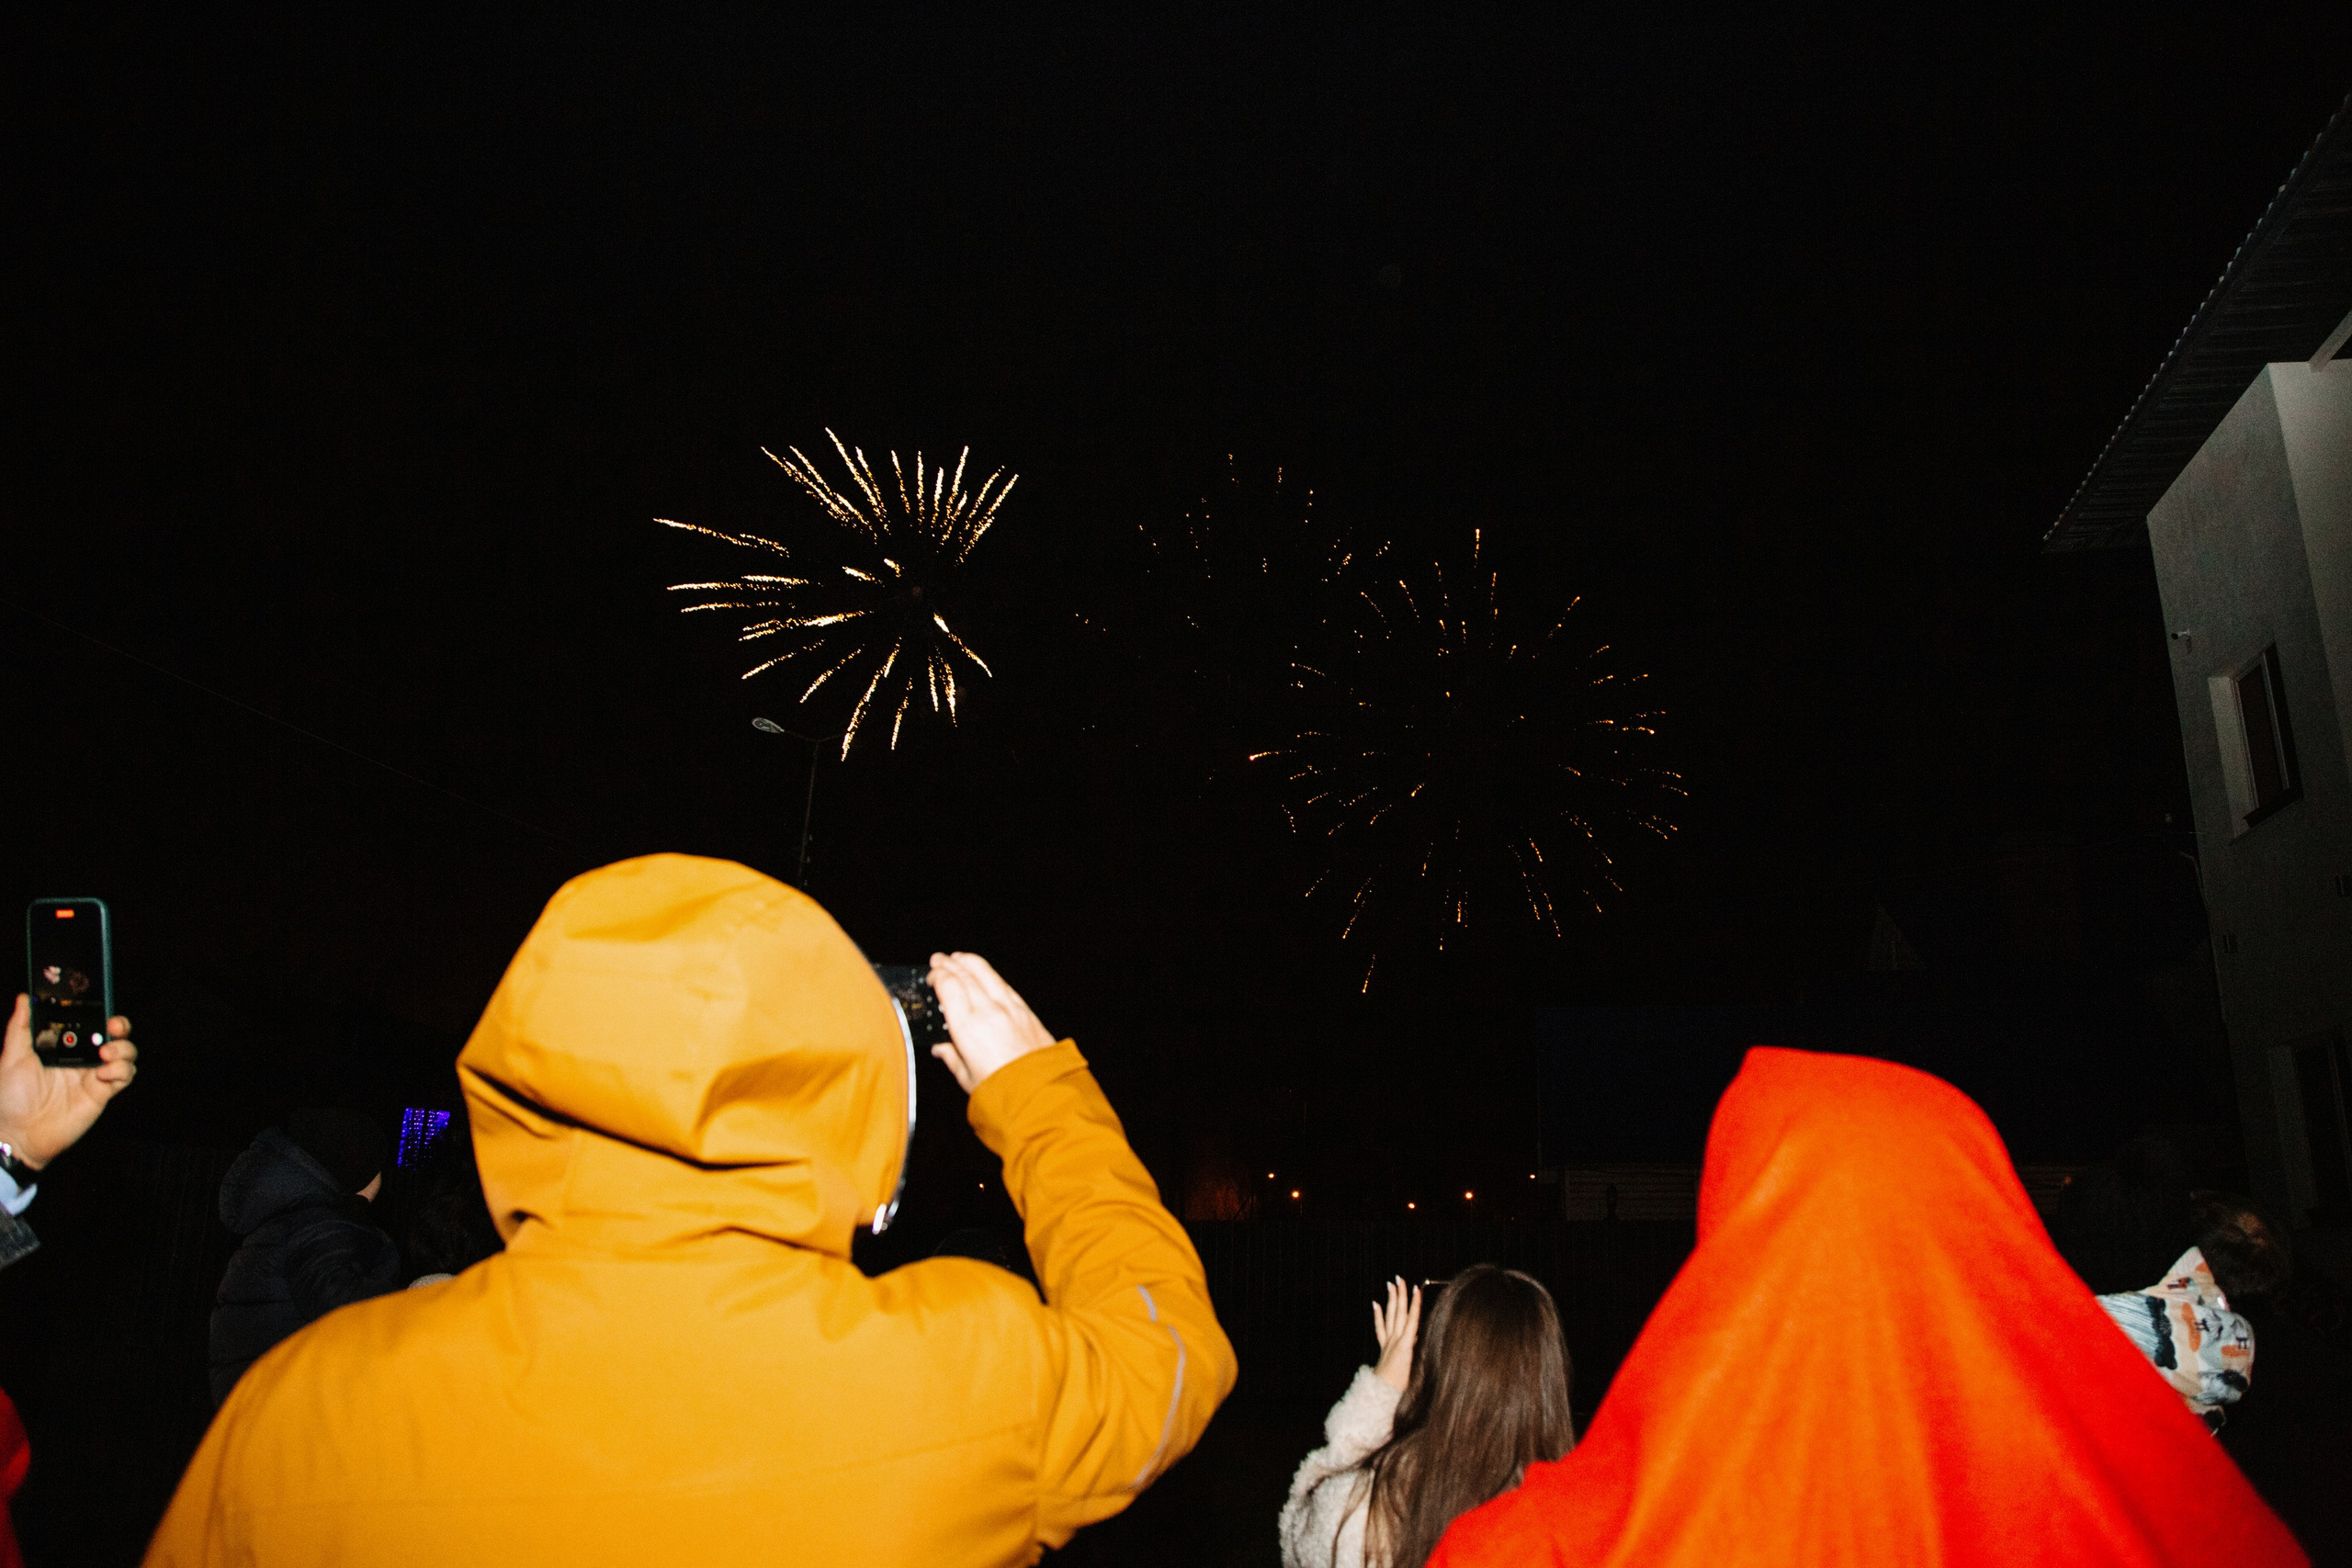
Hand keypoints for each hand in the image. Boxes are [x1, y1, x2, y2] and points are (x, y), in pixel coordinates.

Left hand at [0, 994, 138, 1169]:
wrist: (18, 1135)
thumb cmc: (10, 1099)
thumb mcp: (12, 1058)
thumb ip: (20, 1028)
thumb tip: (23, 998)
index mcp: (63, 1047)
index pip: (88, 1023)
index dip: (99, 1012)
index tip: (100, 1005)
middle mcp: (82, 1058)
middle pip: (114, 1034)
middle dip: (120, 1025)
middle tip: (112, 1026)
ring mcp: (94, 1075)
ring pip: (126, 1053)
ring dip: (123, 1048)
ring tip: (106, 1053)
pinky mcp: (102, 1093)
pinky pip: (124, 1076)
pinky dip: (121, 1070)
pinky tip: (102, 1074)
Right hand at [927, 953, 1055, 1093]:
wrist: (1040, 1093)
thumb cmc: (1003, 1089)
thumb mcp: (967, 1077)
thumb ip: (951, 1057)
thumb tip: (941, 1048)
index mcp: (967, 1027)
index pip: (949, 987)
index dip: (937, 976)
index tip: (931, 974)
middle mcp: (988, 1011)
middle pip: (965, 975)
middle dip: (949, 964)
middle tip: (939, 959)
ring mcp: (1009, 1008)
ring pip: (986, 974)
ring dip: (970, 963)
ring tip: (959, 958)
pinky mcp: (1025, 1010)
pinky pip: (1004, 984)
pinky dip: (990, 974)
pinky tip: (985, 974)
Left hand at [1372, 1275, 1421, 1391]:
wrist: (1383, 1394)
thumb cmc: (1403, 1386)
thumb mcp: (1418, 1371)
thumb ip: (1424, 1354)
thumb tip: (1430, 1339)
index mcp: (1406, 1345)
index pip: (1412, 1319)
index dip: (1415, 1303)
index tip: (1416, 1288)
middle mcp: (1395, 1340)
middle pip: (1398, 1312)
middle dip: (1400, 1294)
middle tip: (1400, 1278)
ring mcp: (1388, 1342)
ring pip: (1389, 1316)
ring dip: (1390, 1299)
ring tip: (1389, 1284)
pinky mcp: (1383, 1347)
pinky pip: (1380, 1327)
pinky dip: (1377, 1315)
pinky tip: (1375, 1303)